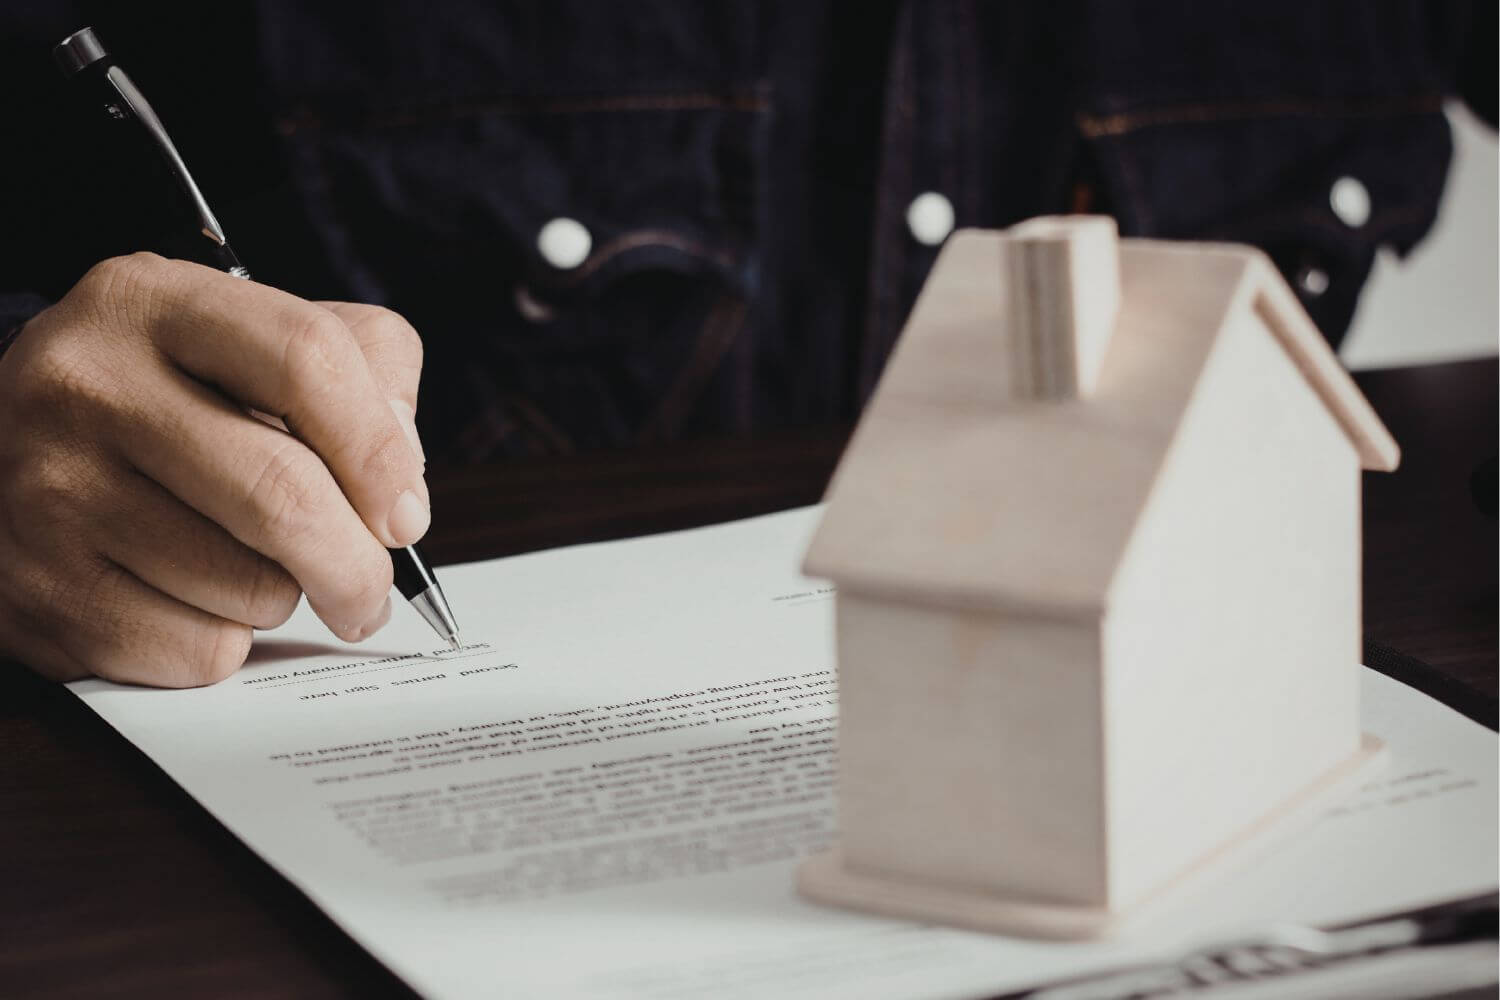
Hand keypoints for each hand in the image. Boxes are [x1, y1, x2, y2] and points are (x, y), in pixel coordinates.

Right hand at [0, 253, 428, 686]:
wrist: (4, 453)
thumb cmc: (166, 401)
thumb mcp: (255, 342)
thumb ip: (362, 372)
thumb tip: (402, 481)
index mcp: (152, 302)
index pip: (307, 360)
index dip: (380, 450)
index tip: (406, 514)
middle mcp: (85, 384)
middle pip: (282, 491)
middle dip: (356, 563)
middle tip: (371, 589)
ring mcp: (48, 489)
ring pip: (245, 585)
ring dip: (285, 599)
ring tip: (258, 573)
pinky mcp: (36, 589)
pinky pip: (193, 649)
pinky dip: (223, 644)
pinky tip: (195, 603)